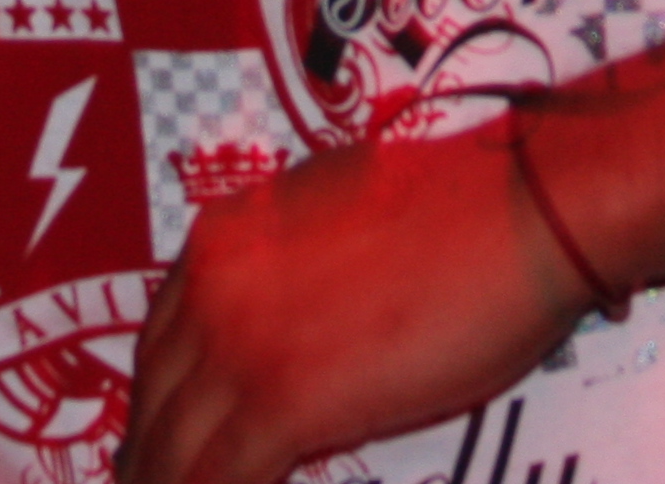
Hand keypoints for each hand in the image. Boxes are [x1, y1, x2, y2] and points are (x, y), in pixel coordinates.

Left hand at [120, 127, 589, 483]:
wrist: (515, 209)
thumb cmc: (458, 207)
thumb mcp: (338, 216)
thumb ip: (289, 268)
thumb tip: (293, 319)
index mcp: (223, 242)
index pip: (161, 343)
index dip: (155, 402)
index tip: (153, 438)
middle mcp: (213, 289)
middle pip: (154, 399)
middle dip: (148, 457)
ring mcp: (242, 346)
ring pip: (173, 449)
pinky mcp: (284, 400)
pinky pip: (219, 477)